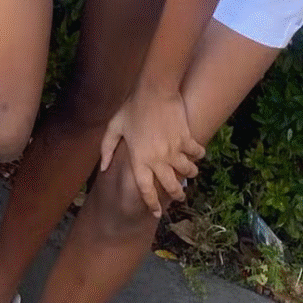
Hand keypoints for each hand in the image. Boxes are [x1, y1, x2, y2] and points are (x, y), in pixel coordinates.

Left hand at [99, 87, 205, 217]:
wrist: (154, 90)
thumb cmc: (132, 107)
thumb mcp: (114, 127)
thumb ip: (107, 148)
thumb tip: (103, 168)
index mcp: (139, 159)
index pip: (146, 190)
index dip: (151, 204)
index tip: (156, 213)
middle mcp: (158, 159)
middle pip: (171, 186)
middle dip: (177, 195)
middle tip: (179, 197)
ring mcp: (174, 150)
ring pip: (188, 172)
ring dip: (189, 174)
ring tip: (189, 174)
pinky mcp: (186, 139)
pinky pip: (197, 153)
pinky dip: (198, 155)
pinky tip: (197, 154)